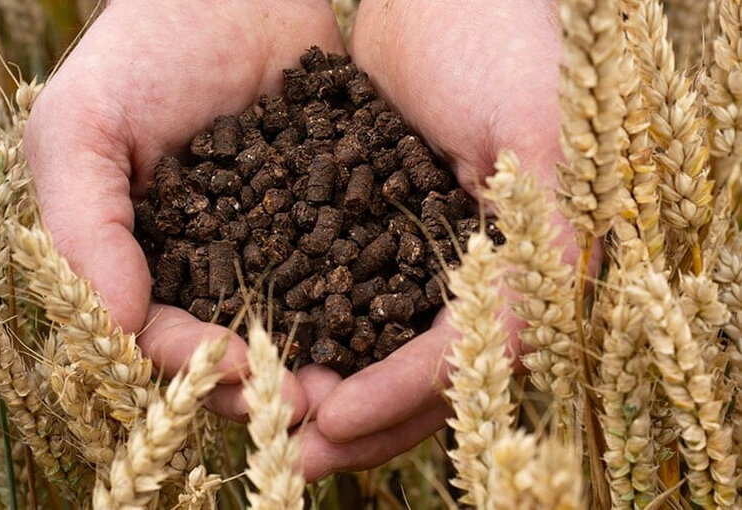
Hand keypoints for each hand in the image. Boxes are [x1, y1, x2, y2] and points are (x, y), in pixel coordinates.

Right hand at [24, 0, 343, 422]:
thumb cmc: (141, 50)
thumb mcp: (80, 128)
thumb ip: (81, 226)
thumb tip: (117, 327)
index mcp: (142, 263)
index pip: (164, 338)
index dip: (201, 365)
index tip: (248, 374)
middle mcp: (209, 268)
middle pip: (238, 349)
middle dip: (273, 382)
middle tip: (322, 405)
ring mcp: (273, 247)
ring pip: (299, 325)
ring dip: (328, 360)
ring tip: (365, 380)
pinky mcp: (330, 218)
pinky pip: (351, 270)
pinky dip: (370, 302)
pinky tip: (399, 324)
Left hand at [297, 0, 577, 479]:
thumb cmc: (510, 52)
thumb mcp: (536, 144)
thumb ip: (538, 244)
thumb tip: (514, 350)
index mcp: (528, 272)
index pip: (465, 359)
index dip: (405, 395)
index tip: (336, 416)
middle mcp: (477, 279)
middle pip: (419, 375)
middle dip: (357, 417)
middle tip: (293, 451)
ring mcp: (425, 260)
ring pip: (376, 348)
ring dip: (325, 383)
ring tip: (266, 414)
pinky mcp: (379, 233)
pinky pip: (342, 297)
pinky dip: (307, 328)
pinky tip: (260, 347)